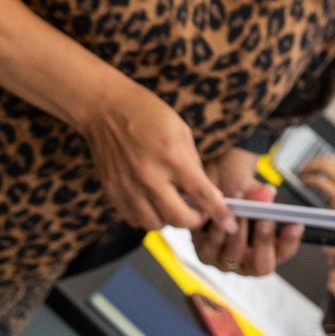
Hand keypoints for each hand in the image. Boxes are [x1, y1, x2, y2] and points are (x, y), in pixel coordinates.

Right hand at [76, 77, 228, 231]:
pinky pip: (134, 219)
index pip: (201, 194)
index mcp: (171, 157)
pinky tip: (151, 202)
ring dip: (168, 220)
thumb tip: (204, 192)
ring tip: (171, 205)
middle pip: (178, 219)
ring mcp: (128, 188)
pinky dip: (147, 216)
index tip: (229, 223)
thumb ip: (193, 164)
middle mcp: (149, 177)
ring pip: (155, 225)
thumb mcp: (181, 132)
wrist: (105, 110)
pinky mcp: (113, 193)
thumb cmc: (147, 115)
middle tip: (198, 211)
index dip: (219, 212)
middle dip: (194, 220)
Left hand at [192, 177, 302, 277]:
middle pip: (260, 266)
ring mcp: (224, 262)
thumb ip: (260, 195)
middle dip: (265, 241)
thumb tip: (267, 192)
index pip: (283, 254)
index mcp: (266, 253)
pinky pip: (212, 245)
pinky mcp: (203, 254)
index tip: (296, 223)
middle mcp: (246, 264)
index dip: (290, 241)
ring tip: (241, 206)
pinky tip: (220, 210)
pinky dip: (218, 226)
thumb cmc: (238, 199)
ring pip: (233, 255)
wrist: (209, 196)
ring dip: (239, 229)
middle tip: (266, 219)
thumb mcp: (252, 193)